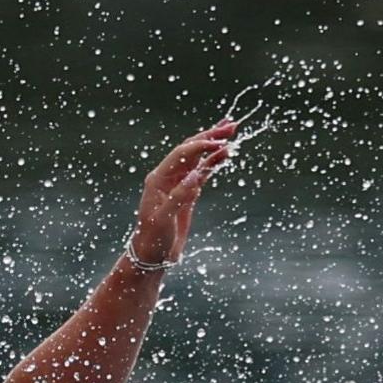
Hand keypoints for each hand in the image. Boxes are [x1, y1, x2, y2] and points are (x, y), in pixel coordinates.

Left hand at [126, 120, 238, 267]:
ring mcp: (179, 184)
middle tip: (231, 125)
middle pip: (191, 150)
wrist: (151, 257)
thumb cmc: (153, 239)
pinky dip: (214, 162)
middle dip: (210, 136)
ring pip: (198, 159)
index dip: (201, 145)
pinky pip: (202, 173)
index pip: (182, 154)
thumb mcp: (164, 218)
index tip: (220, 142)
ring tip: (231, 132)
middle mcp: (168, 177)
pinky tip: (225, 154)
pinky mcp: (188, 193)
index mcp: (158, 179)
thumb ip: (181, 195)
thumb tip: (197, 175)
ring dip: (214, 145)